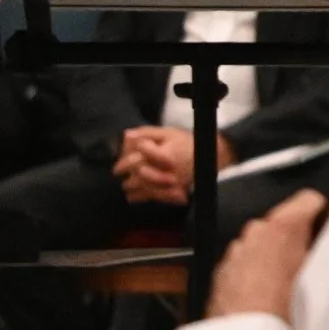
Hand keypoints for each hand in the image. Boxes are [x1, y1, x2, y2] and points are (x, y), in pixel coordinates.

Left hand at [113, 127, 234, 205]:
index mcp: (165, 154)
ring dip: (129, 184)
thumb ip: (147, 132)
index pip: (140, 153)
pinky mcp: (170, 192)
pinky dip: (137, 197)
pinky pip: (149, 198)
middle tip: (117, 170)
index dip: (128, 150)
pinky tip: (132, 194)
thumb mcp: (169, 132)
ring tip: (126, 181)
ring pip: (140, 186)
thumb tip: (126, 135)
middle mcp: (165, 170)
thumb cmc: (187, 143)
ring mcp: (167, 183)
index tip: (125, 149)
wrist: (209, 158)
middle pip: (136, 171)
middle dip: (124, 169)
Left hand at [207, 190, 324, 320]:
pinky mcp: (220, 271)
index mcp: (282, 226)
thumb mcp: (317, 275)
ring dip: (269, 253)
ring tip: (279, 281)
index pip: (307, 199)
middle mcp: (255, 230)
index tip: (323, 229)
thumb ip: (323, 249)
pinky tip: (258, 293)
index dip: (319, 212)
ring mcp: (235, 250)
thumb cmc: (285, 307)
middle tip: (304, 261)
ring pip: (258, 243)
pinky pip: (242, 261)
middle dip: (291, 236)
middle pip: (280, 222)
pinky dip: (251, 270)